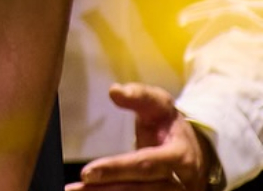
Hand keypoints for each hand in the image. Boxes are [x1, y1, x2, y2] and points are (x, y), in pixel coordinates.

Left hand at [69, 84, 209, 190]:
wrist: (196, 150)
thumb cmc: (169, 125)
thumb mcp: (159, 104)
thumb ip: (139, 95)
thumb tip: (114, 91)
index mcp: (181, 156)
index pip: (146, 165)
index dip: (117, 169)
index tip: (87, 173)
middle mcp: (183, 182)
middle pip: (142, 189)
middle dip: (108, 188)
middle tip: (75, 188)